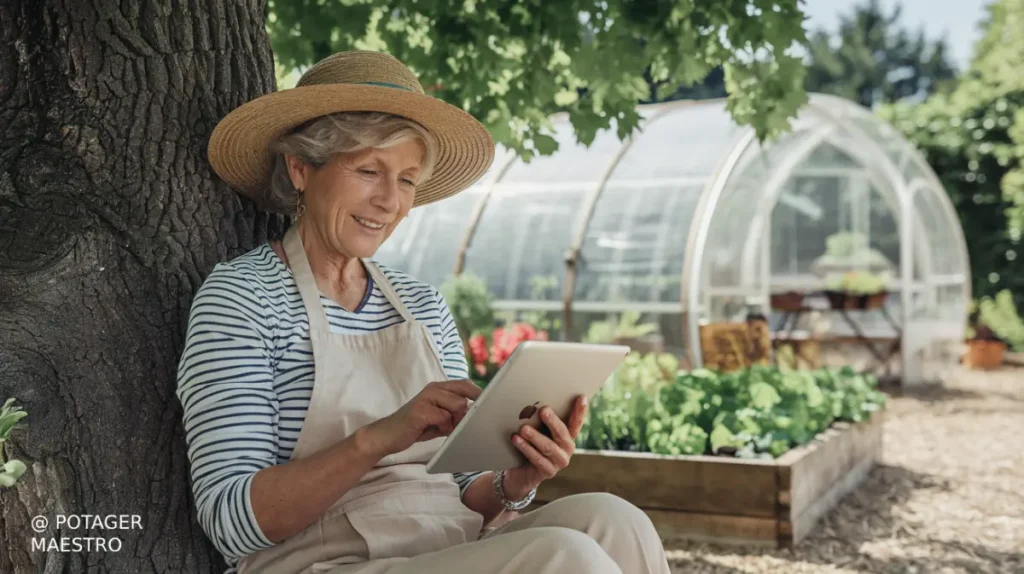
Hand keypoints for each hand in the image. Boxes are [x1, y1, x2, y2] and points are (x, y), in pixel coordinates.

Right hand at [363, 379, 480, 457]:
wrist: (388, 435)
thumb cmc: (417, 427)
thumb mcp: (440, 418)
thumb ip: (456, 414)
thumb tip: (478, 415)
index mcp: (439, 388)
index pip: (465, 385)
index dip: (480, 393)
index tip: (493, 402)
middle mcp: (433, 389)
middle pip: (464, 394)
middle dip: (466, 411)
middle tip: (456, 424)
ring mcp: (426, 398)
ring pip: (457, 405)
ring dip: (454, 421)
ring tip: (441, 427)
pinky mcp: (420, 411)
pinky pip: (444, 417)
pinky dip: (443, 427)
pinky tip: (432, 429)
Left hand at [502, 395, 587, 499]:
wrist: (520, 472)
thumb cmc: (530, 444)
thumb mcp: (537, 430)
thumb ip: (540, 420)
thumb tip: (531, 403)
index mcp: (567, 436)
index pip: (576, 422)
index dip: (580, 410)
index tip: (582, 397)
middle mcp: (567, 449)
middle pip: (562, 433)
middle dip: (553, 421)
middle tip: (544, 410)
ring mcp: (559, 462)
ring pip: (548, 447)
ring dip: (535, 436)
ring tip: (523, 428)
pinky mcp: (548, 472)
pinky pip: (537, 459)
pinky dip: (526, 448)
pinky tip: (516, 439)